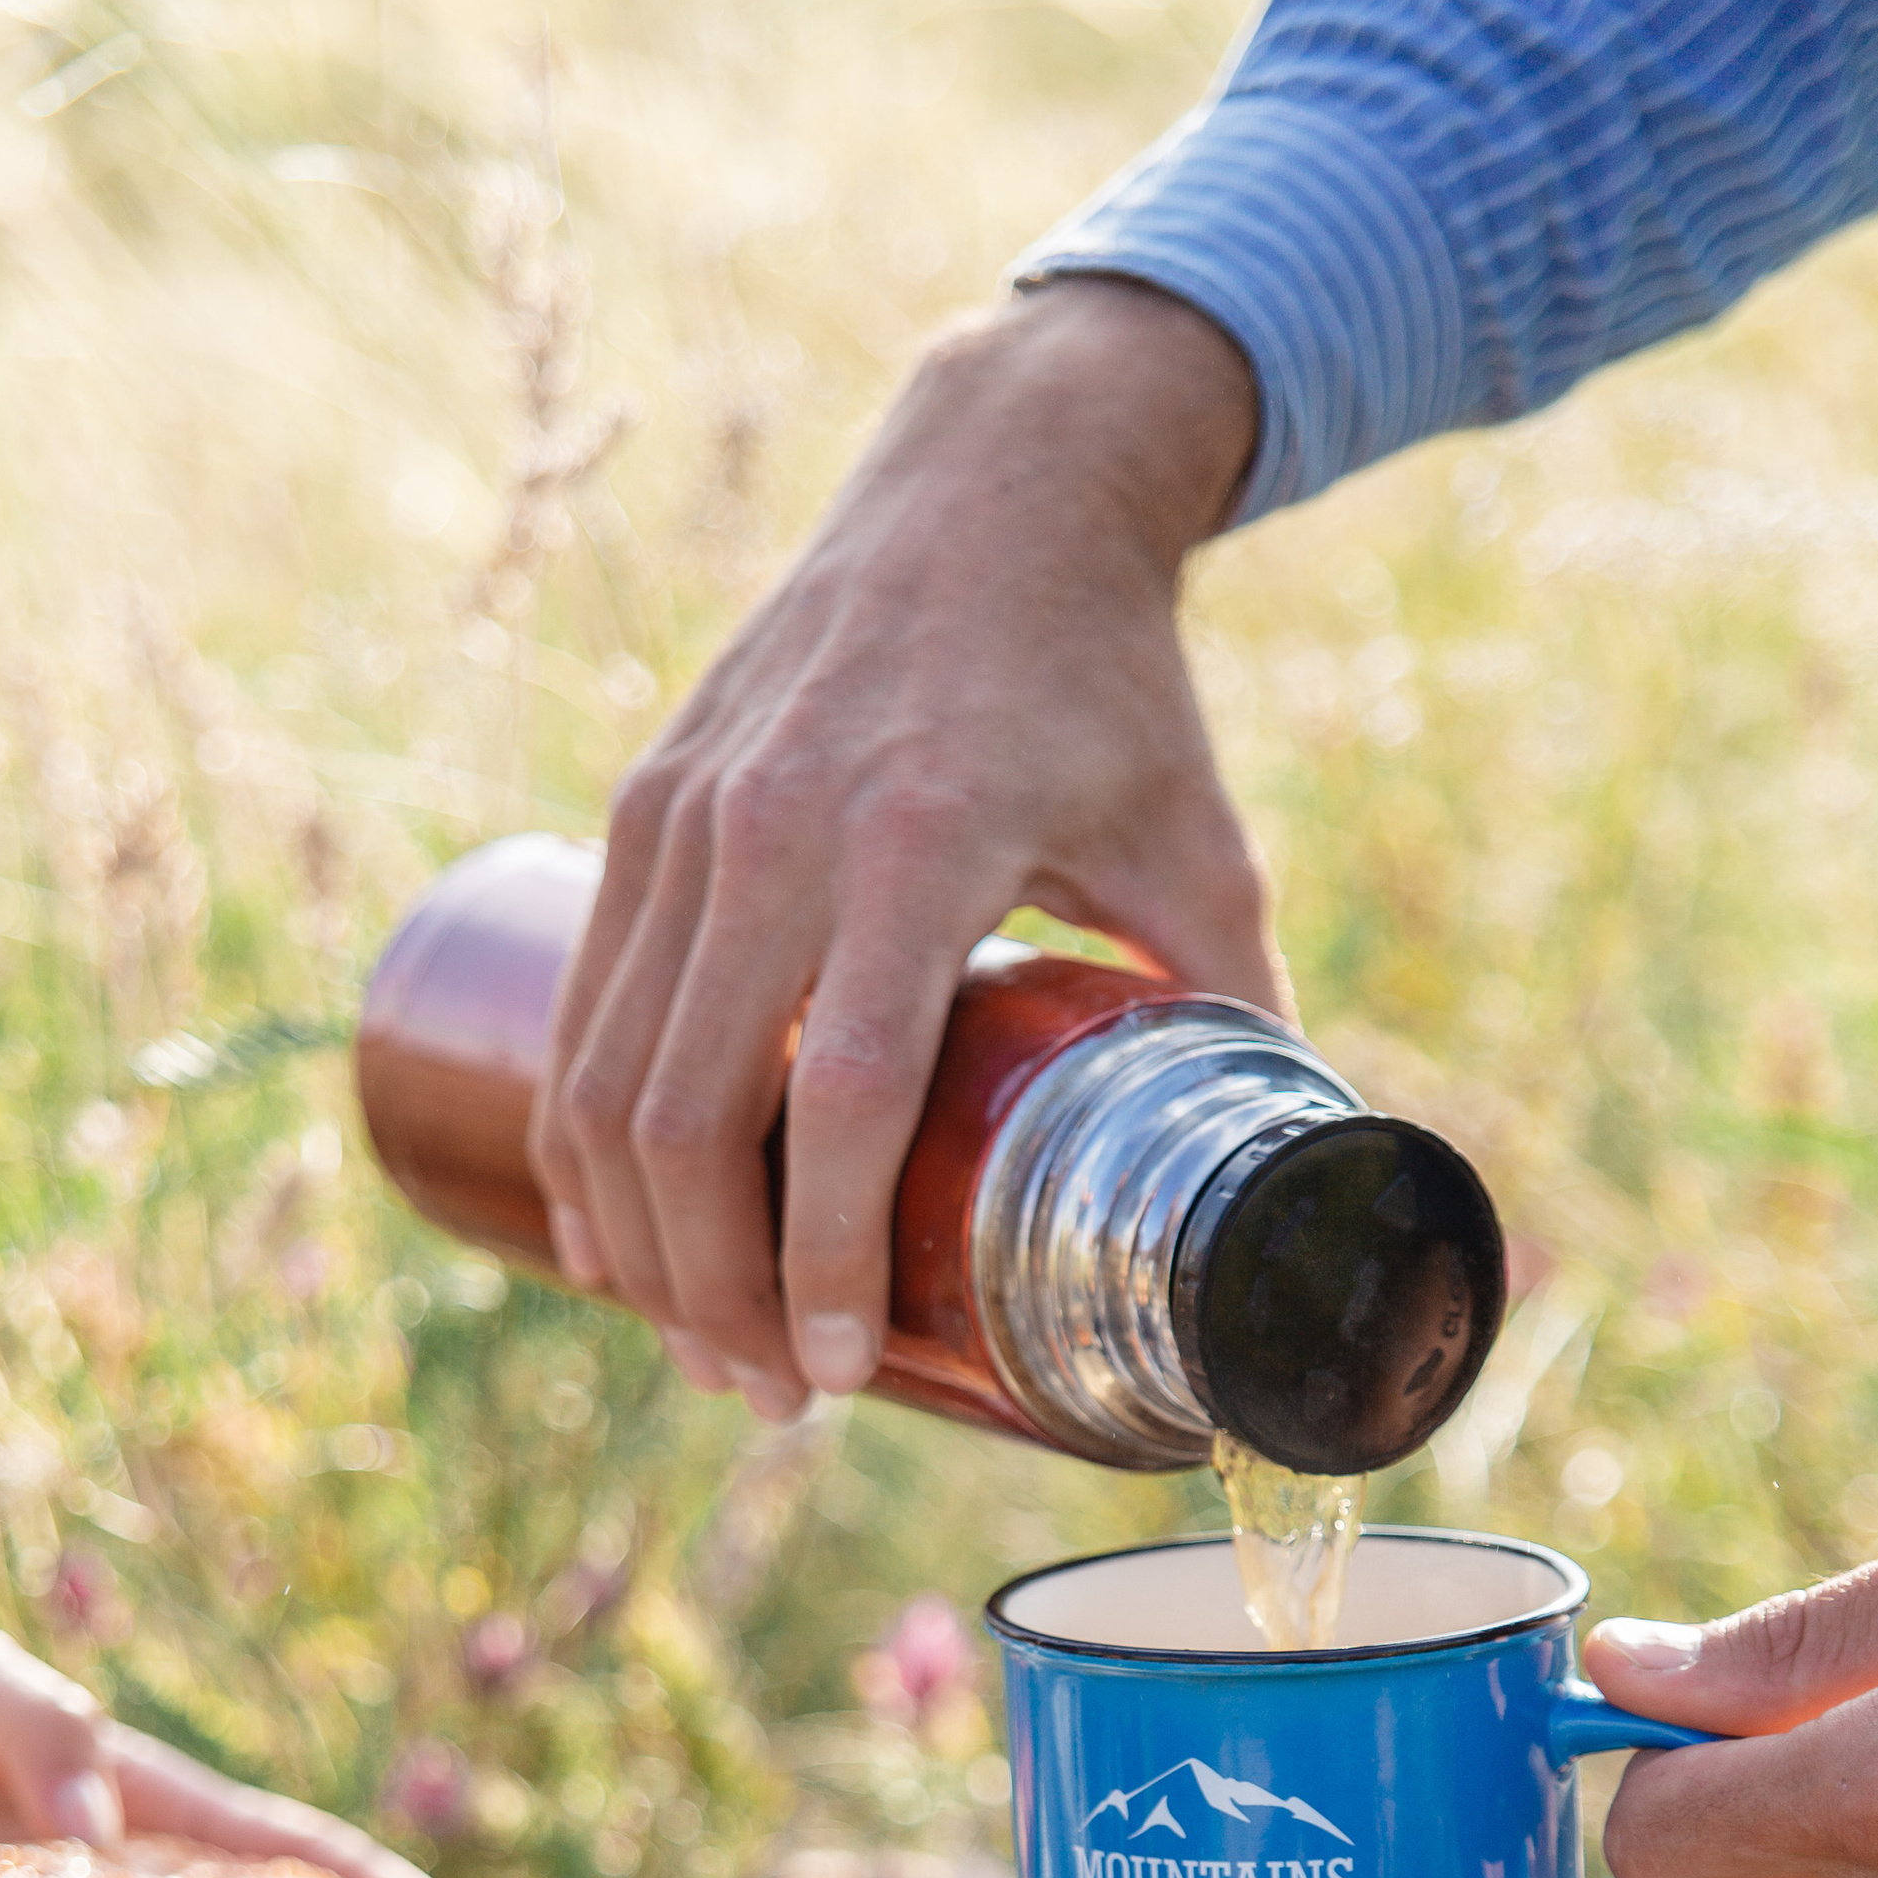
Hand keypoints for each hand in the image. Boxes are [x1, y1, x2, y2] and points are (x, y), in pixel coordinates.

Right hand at [529, 274, 1279, 1417]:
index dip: (819, 1255)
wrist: (992, 478)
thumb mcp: (1196, 834)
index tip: (836, 1373)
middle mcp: (772, 828)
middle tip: (774, 1399)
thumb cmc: (1108, 676)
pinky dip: (580, 1145)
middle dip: (713, 1291)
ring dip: (637, 1242)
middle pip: (685, 1114)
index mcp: (915, 843)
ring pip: (604, 1078)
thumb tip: (1297, 1176)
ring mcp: (683, 814)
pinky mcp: (640, 806)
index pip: (837, 1093)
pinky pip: (580, 1013)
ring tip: (701, 1348)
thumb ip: (1235, 1002)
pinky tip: (613, 1239)